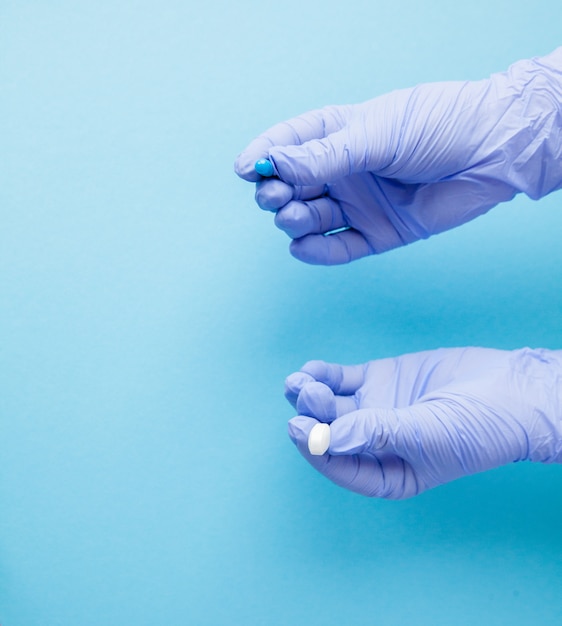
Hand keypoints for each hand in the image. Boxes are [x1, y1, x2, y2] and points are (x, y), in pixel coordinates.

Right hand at [235, 49, 561, 264]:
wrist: (491, 153)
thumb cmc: (437, 125)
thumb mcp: (374, 134)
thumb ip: (324, 156)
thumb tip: (274, 164)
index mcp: (339, 133)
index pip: (289, 143)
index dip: (264, 155)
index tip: (245, 169)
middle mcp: (344, 170)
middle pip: (293, 186)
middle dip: (276, 193)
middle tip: (275, 197)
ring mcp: (359, 204)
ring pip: (310, 219)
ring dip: (293, 220)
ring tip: (292, 216)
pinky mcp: (377, 234)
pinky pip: (339, 249)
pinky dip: (318, 252)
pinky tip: (302, 246)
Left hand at [285, 347, 561, 498]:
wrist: (511, 389)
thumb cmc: (479, 428)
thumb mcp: (430, 436)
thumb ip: (380, 433)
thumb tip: (333, 436)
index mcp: (389, 471)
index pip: (342, 466)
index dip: (317, 450)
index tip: (298, 430)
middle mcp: (375, 442)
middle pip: (331, 432)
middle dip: (313, 415)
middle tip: (305, 395)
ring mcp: (375, 408)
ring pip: (331, 405)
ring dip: (311, 394)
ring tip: (298, 381)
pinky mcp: (379, 379)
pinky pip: (343, 379)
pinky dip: (326, 374)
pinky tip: (313, 369)